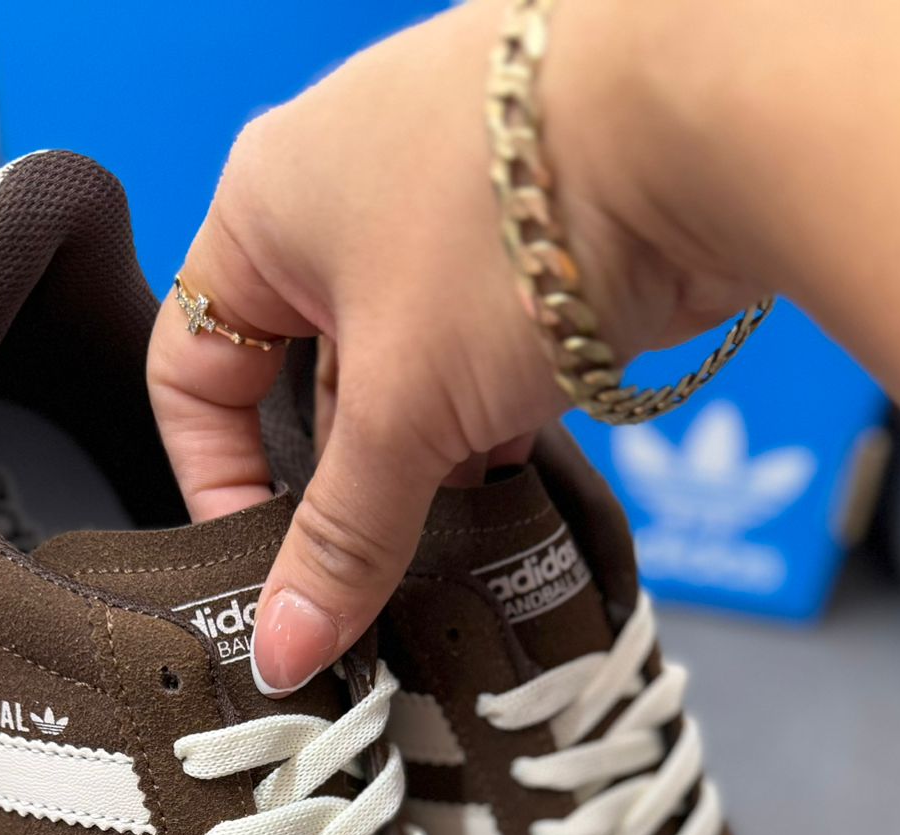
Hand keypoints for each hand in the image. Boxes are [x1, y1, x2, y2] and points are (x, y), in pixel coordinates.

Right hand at [146, 0, 764, 693]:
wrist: (708, 122)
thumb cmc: (510, 219)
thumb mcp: (402, 405)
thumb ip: (342, 535)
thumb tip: (284, 649)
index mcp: (266, 208)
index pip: (191, 367)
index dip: (215, 478)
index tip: (263, 566)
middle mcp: (346, 199)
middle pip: (306, 384)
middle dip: (341, 484)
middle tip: (367, 577)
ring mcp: (447, 217)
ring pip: (403, 378)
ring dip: (423, 464)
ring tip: (448, 542)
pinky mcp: (533, 246)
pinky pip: (480, 359)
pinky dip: (488, 425)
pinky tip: (513, 484)